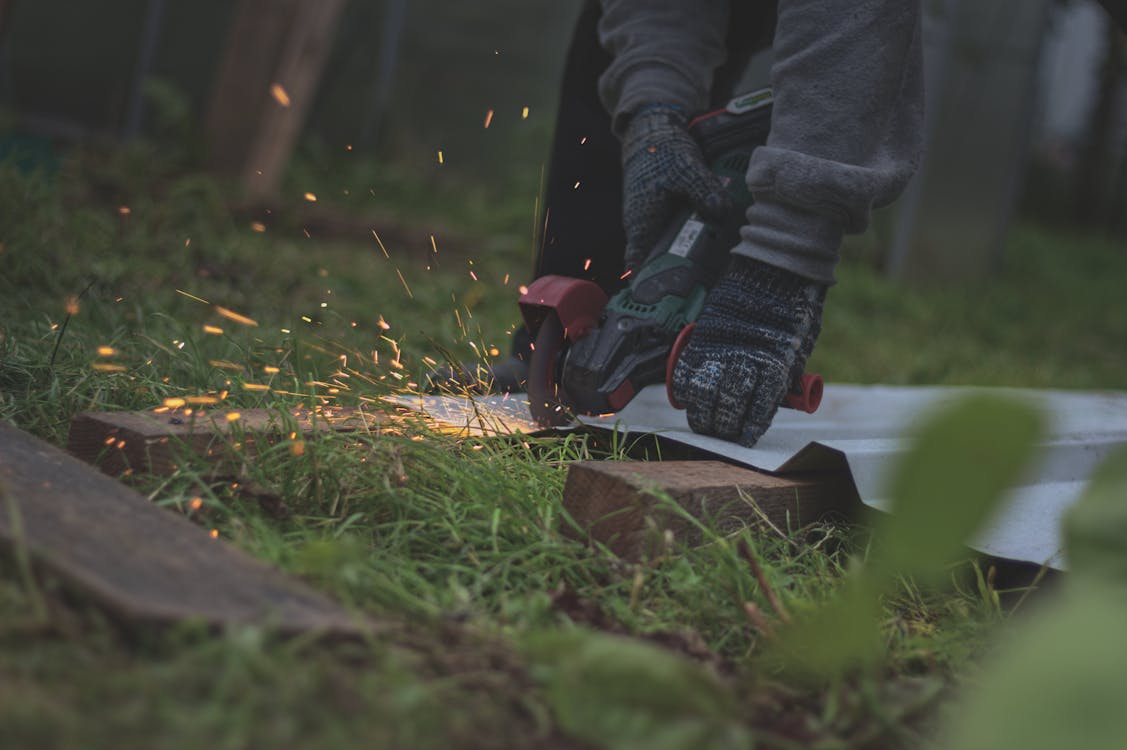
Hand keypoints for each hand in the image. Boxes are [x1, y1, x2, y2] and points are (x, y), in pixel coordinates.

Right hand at [620, 104, 729, 270]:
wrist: (652, 133)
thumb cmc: (661, 153)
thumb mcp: (687, 170)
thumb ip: (705, 192)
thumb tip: (722, 212)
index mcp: (641, 222)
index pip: (638, 263)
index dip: (648, 282)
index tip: (665, 298)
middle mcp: (641, 226)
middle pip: (655, 260)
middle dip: (674, 273)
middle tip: (700, 286)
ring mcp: (649, 220)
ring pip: (664, 247)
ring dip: (682, 256)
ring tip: (708, 268)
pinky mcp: (659, 214)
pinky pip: (670, 234)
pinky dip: (685, 239)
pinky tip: (707, 239)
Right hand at [671, 256, 825, 446]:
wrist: (775, 270)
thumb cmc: (793, 310)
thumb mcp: (798, 349)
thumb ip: (782, 377)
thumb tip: (769, 404)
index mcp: (774, 367)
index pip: (757, 410)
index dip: (749, 429)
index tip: (745, 437)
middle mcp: (746, 360)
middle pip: (728, 406)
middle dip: (724, 426)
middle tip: (723, 432)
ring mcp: (721, 349)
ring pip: (704, 394)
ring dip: (702, 414)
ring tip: (705, 422)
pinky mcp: (702, 338)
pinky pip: (687, 372)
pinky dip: (686, 390)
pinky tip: (690, 399)